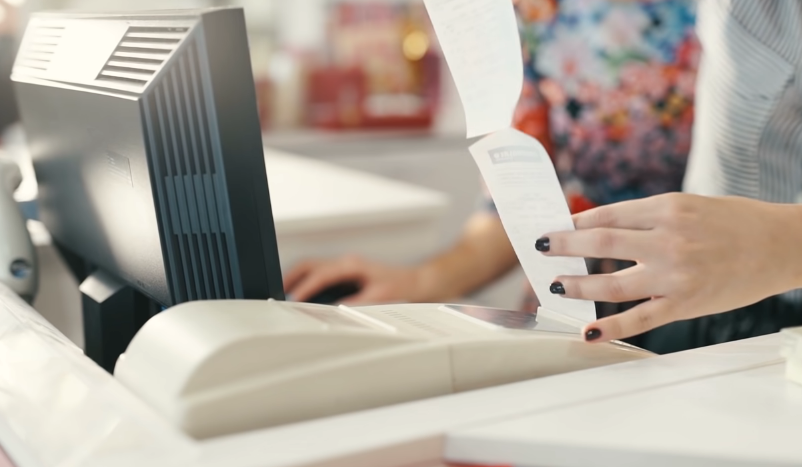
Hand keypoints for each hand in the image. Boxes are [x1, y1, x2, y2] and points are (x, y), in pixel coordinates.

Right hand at [284, 255, 426, 304]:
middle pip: (310, 265)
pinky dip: (308, 282)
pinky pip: (321, 274)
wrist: (416, 282)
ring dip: (298, 279)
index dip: (305, 287)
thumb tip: (334, 311)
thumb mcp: (378, 297)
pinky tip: (304, 295)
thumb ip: (355, 303)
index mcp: (351, 265)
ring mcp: (345, 266)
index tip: (294, 299)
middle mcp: (346, 263)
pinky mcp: (346, 273)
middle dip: (292, 277)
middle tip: (279, 292)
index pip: (321, 274)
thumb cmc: (401, 286)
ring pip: (313, 268)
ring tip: (286, 294)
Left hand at [539, 193, 801, 342]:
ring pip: (613, 283)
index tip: (555, 228)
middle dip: (564, 246)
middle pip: (601, 244)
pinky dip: (611, 327)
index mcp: (666, 208)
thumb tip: (598, 227)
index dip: (575, 223)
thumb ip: (646, 216)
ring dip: (578, 285)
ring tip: (556, 285)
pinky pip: (641, 319)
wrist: (781, 246)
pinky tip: (587, 330)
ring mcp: (675, 274)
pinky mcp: (686, 303)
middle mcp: (668, 239)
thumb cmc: (733, 222)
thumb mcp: (687, 205)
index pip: (606, 215)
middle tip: (540, 248)